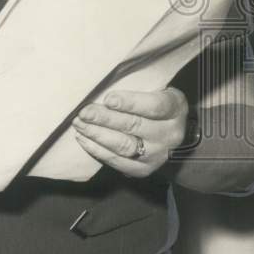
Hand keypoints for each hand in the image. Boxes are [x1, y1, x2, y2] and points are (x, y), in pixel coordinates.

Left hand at [71, 88, 187, 177]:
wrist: (170, 133)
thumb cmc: (154, 102)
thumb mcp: (156, 89)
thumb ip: (138, 85)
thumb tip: (103, 83)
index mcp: (175, 109)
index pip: (154, 106)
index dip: (130, 103)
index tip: (108, 99)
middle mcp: (169, 134)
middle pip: (134, 126)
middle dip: (104, 118)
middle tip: (83, 112)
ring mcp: (157, 155)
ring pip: (124, 146)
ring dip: (97, 134)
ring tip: (79, 124)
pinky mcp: (143, 169)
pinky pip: (118, 162)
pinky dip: (97, 150)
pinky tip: (83, 138)